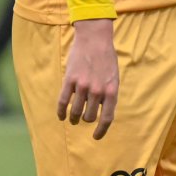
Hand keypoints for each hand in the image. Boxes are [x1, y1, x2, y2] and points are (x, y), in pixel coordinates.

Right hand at [58, 18, 118, 139]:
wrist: (95, 38)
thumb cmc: (106, 57)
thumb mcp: (114, 76)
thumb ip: (109, 93)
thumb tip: (103, 111)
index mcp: (111, 90)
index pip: (107, 118)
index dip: (101, 131)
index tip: (96, 137)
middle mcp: (98, 90)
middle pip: (89, 117)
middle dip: (86, 119)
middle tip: (83, 117)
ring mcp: (83, 86)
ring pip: (75, 112)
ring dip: (73, 118)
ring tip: (72, 119)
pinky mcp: (70, 81)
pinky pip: (63, 102)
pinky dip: (61, 112)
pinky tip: (61, 116)